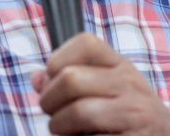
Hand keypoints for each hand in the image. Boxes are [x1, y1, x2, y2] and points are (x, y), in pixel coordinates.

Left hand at [32, 33, 169, 134]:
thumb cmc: (129, 113)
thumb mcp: (108, 88)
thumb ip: (73, 79)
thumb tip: (36, 77)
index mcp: (120, 65)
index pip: (85, 43)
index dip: (58, 58)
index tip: (53, 78)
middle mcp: (129, 84)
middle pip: (71, 79)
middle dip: (50, 100)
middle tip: (52, 113)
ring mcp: (133, 113)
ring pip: (79, 112)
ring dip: (59, 127)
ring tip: (63, 131)